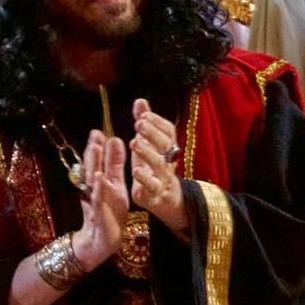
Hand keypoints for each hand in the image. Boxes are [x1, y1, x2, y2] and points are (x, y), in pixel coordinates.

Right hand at [72, 130, 128, 268]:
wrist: (102, 240)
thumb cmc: (109, 212)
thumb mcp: (114, 186)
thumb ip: (114, 167)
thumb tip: (114, 142)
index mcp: (104, 183)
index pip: (101, 162)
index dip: (101, 147)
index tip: (100, 131)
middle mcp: (97, 189)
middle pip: (93, 167)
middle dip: (94, 150)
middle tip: (96, 133)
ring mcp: (96, 200)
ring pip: (94, 179)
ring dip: (94, 163)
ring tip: (96, 146)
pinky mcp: (99, 213)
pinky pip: (99, 198)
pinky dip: (99, 187)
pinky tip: (99, 176)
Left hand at [128, 99, 188, 238]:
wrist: (170, 203)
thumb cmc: (156, 171)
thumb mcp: (151, 148)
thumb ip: (146, 126)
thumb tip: (140, 101)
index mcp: (167, 149)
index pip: (168, 131)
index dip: (157, 122)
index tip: (143, 115)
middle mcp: (168, 162)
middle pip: (165, 145)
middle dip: (152, 134)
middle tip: (138, 124)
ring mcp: (164, 178)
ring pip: (159, 165)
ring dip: (147, 153)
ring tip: (134, 143)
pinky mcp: (156, 195)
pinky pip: (153, 187)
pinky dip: (145, 179)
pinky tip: (136, 171)